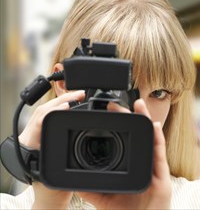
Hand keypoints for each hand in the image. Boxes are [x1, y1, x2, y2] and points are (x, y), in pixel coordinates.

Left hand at [18, 90, 84, 208]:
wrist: (47, 197)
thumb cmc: (53, 191)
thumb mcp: (63, 173)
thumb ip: (68, 157)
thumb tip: (76, 130)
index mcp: (29, 147)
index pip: (39, 122)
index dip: (55, 109)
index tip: (71, 103)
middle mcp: (27, 139)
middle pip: (41, 110)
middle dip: (61, 99)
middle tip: (79, 95)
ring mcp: (32, 135)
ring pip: (43, 110)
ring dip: (61, 101)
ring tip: (77, 96)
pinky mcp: (39, 134)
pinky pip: (47, 115)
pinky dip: (60, 107)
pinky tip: (71, 104)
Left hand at [77, 99, 171, 209]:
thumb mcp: (105, 199)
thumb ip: (91, 189)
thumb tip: (74, 181)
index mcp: (130, 165)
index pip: (123, 141)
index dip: (116, 126)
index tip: (105, 114)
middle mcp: (141, 162)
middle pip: (135, 134)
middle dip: (126, 117)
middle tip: (114, 105)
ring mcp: (152, 166)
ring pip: (149, 138)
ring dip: (144, 119)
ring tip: (137, 104)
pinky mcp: (161, 174)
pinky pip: (159, 152)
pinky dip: (157, 137)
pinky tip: (153, 124)